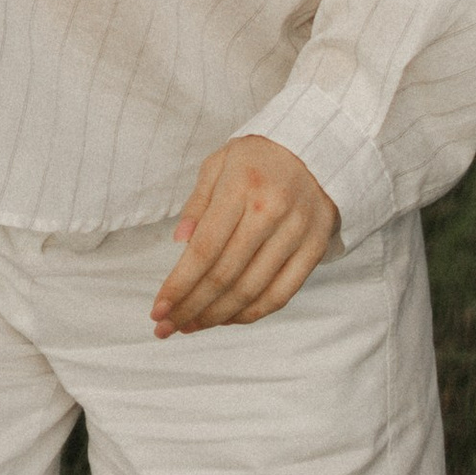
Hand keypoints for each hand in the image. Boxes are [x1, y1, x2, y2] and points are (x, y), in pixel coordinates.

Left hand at [151, 133, 338, 336]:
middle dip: (190, 307)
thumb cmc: (259, 157)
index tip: (158, 309)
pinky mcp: (315, 248)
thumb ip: (198, 201)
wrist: (318, 147)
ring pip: (250, 291)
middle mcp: (271, 211)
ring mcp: (296, 232)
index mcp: (242, 186)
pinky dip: (251, 314)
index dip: (179, 285)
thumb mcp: (220, 162)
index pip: (205, 249)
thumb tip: (180, 242)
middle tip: (166, 327)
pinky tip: (227, 318)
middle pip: (224, 275)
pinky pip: (280, 294)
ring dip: (216, 316)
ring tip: (191, 325)